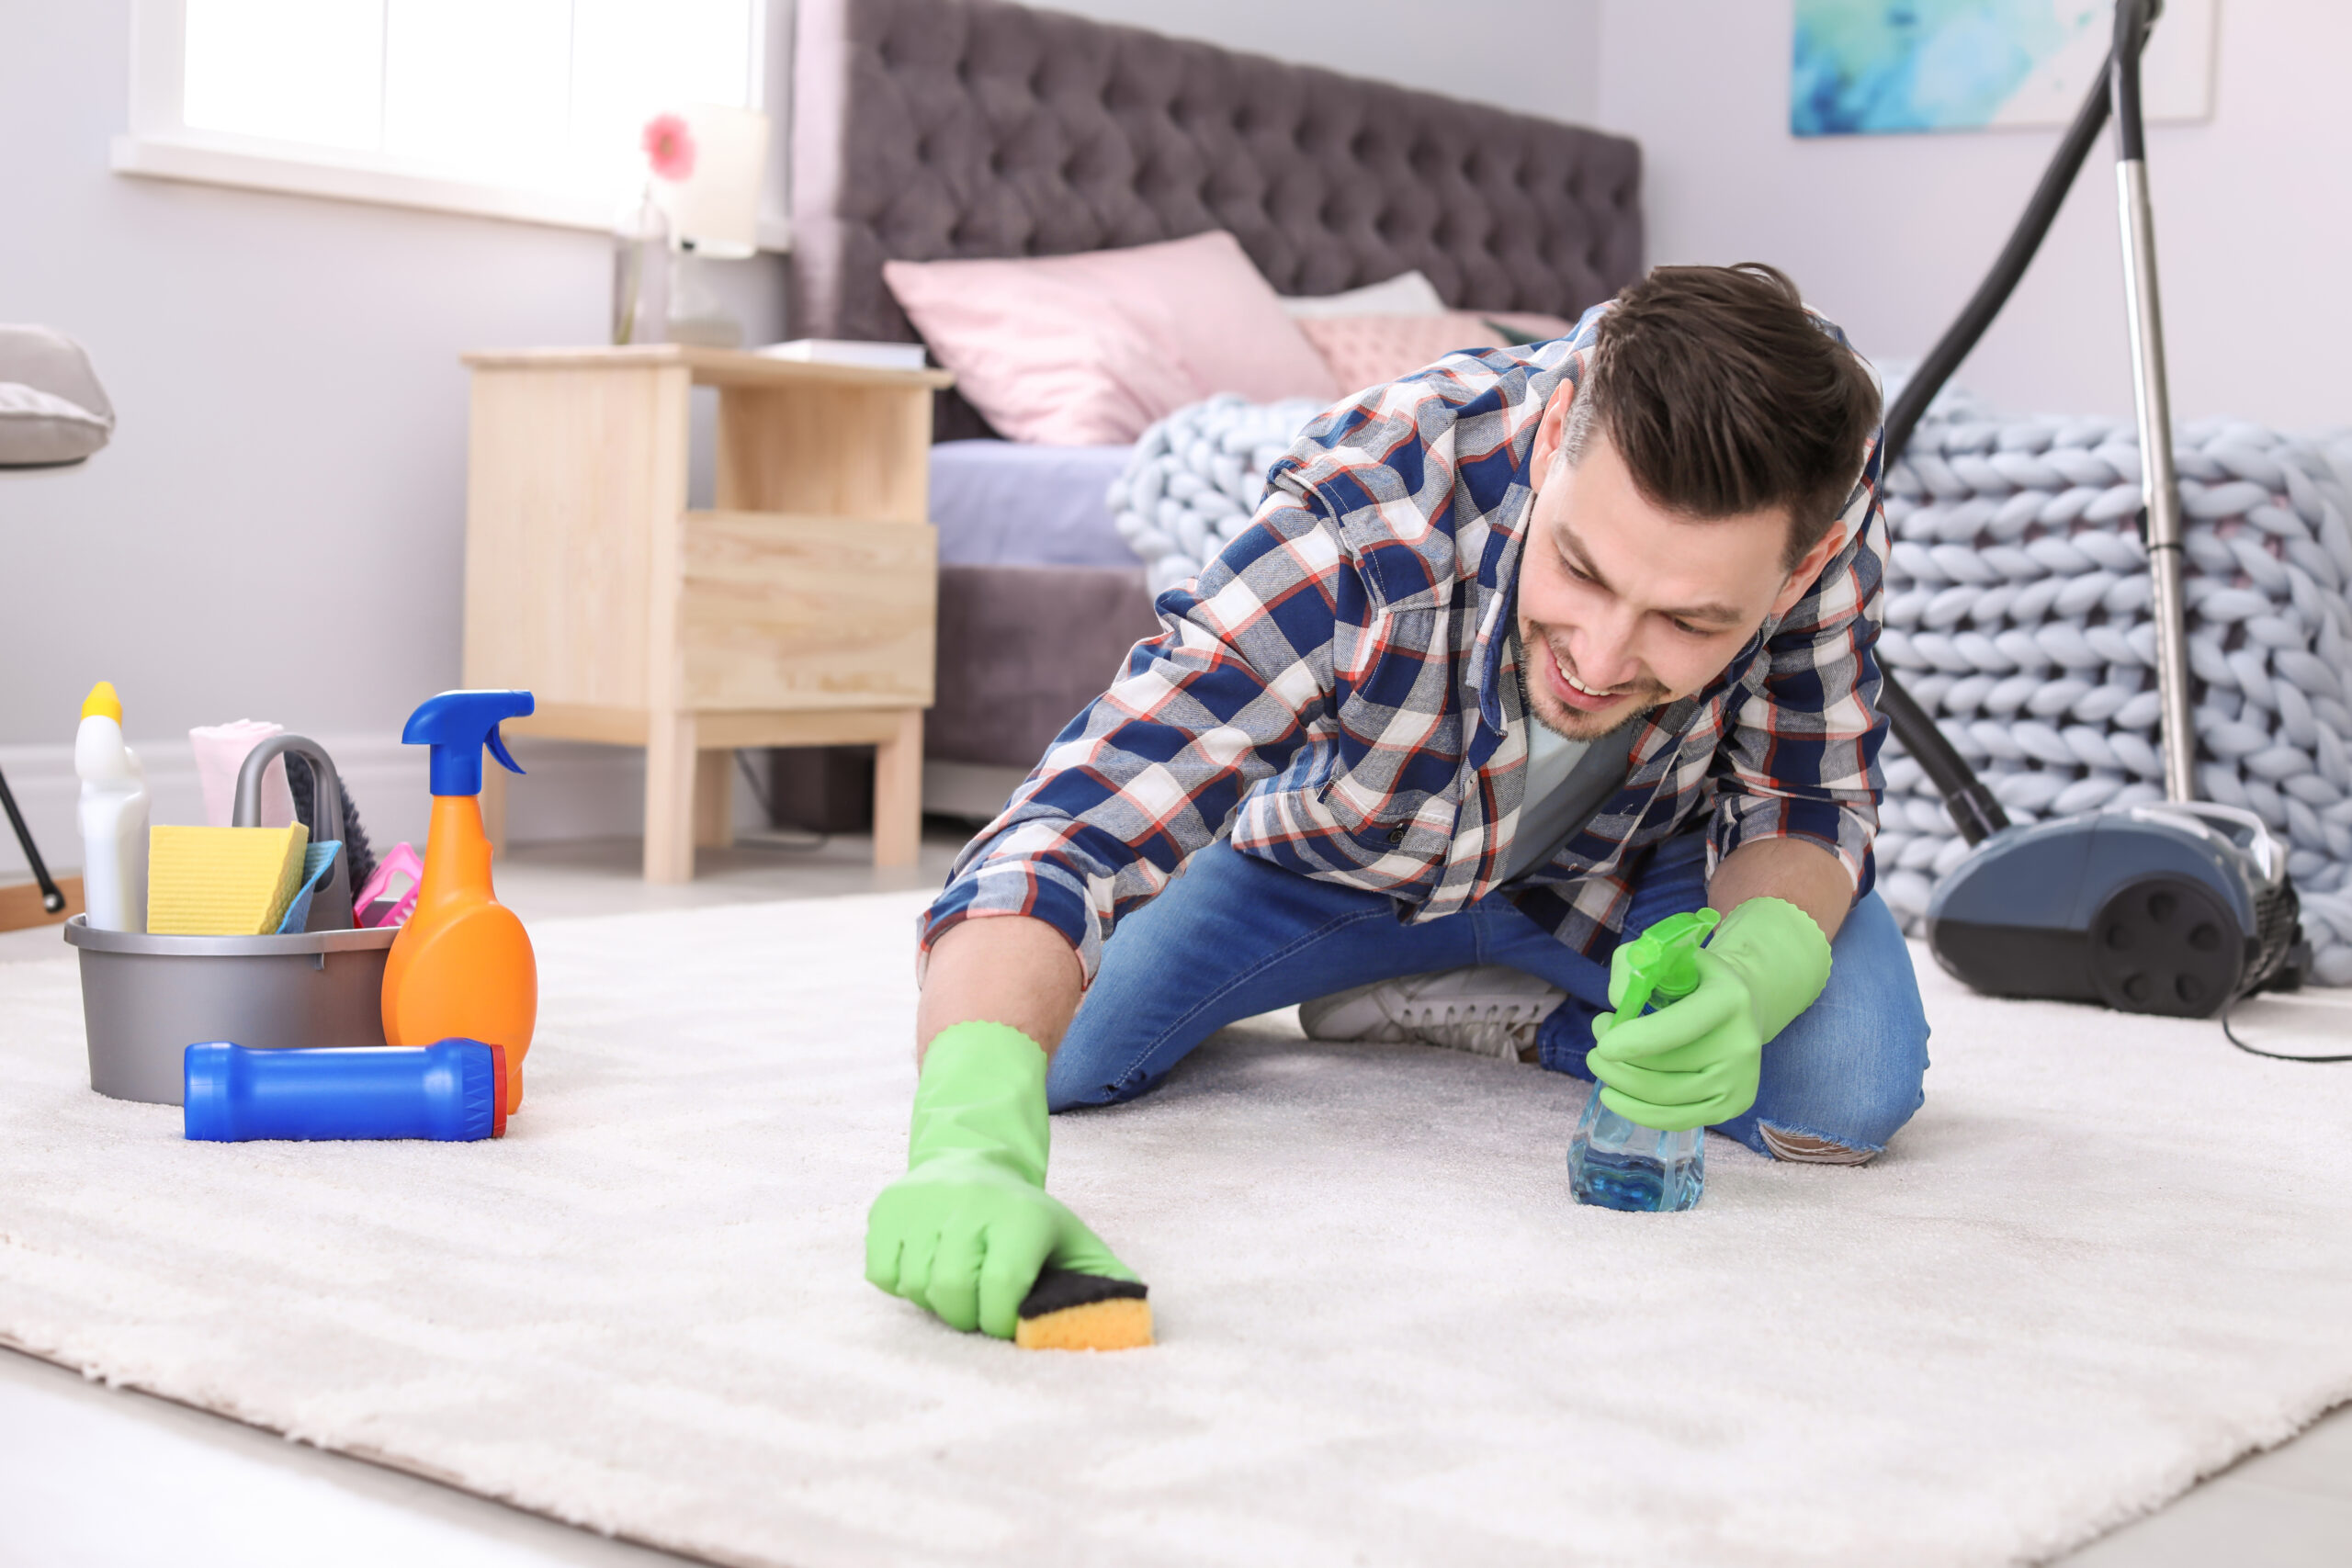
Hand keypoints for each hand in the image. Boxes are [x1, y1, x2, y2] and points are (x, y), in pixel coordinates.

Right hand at [867, 1154, 1133, 1337]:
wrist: (973, 1158)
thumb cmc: (1026, 1217)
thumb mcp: (1070, 1238)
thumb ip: (1101, 1279)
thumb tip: (1132, 1316)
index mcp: (1019, 1215)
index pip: (1001, 1289)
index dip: (1001, 1321)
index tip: (1007, 1324)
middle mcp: (968, 1203)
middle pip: (953, 1292)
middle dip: (966, 1317)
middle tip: (978, 1311)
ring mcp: (922, 1202)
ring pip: (916, 1285)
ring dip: (934, 1301)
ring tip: (955, 1285)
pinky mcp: (887, 1207)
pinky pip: (883, 1273)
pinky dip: (901, 1283)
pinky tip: (925, 1266)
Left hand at [1587, 896, 1831, 1131]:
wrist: (1740, 1008)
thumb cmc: (1691, 980)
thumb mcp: (1665, 954)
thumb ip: (1631, 964)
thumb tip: (1616, 1002)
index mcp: (1729, 998)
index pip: (1680, 1026)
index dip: (1638, 1039)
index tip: (1603, 1045)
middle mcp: (1742, 1044)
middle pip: (1665, 1067)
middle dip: (1617, 1059)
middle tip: (1596, 1043)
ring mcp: (1740, 1081)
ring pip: (1664, 1097)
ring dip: (1620, 1083)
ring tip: (1600, 1064)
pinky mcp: (1733, 1108)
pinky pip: (1675, 1120)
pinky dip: (1637, 1111)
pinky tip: (1614, 1094)